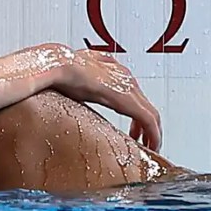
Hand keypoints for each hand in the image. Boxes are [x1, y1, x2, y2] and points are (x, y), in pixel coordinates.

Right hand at [44, 45, 162, 151]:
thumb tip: (70, 97)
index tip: (132, 131)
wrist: (57, 64)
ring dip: (152, 133)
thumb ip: (77, 89)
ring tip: (148, 147)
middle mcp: (124, 77)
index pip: (133, 96)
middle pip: (145, 105)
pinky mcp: (128, 99)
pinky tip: (151, 146)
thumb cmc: (58, 69)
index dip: (135, 115)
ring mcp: (128, 87)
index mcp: (112, 71)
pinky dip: (153, 135)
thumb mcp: (70, 80)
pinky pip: (148, 120)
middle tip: (142, 142)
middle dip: (145, 127)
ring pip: (151, 114)